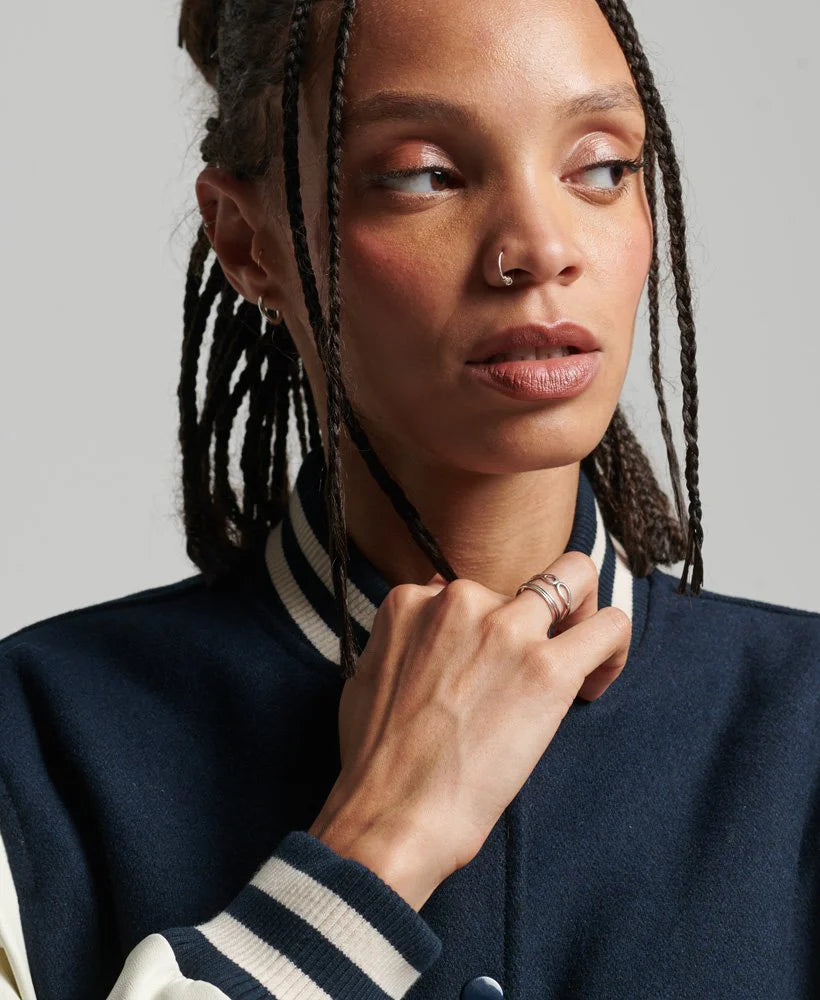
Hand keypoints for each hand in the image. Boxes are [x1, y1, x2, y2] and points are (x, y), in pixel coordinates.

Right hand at [308, 551, 630, 909]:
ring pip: (576, 579)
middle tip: (541, 663)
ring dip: (581, 620)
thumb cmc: (375, 761)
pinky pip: (609, 626)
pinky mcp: (547, 668)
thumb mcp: (369, 675)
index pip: (472, 589)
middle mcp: (460, 600)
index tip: (497, 665)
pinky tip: (595, 684)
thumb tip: (431, 635)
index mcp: (412, 599)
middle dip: (539, 619)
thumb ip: (406, 641)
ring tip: (576, 670)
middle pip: (523, 584)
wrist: (391, 813)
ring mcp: (505, 629)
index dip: (491, 627)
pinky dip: (612, 649)